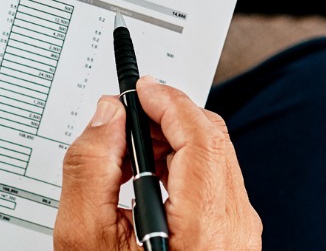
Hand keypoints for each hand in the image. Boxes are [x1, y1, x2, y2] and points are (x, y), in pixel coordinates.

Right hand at [56, 78, 260, 250]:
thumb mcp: (86, 238)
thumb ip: (91, 169)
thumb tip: (106, 117)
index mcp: (204, 221)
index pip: (197, 131)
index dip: (166, 99)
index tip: (139, 89)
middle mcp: (233, 225)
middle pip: (211, 142)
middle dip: (168, 118)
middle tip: (126, 118)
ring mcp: (239, 235)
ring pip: (215, 163)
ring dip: (173, 145)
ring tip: (127, 158)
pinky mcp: (234, 242)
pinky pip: (215, 189)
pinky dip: (184, 173)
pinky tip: (147, 187)